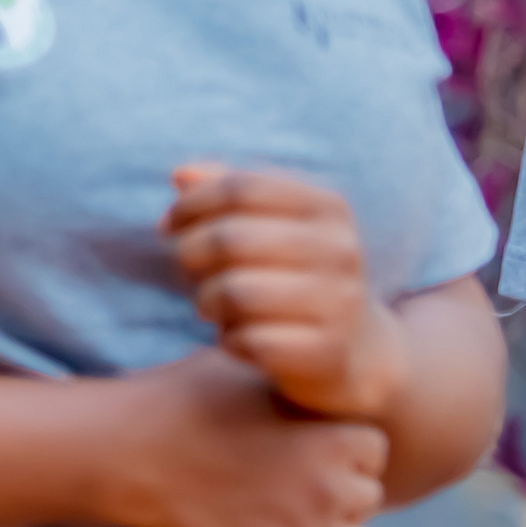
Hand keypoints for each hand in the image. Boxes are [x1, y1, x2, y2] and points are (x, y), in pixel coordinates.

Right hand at [103, 347, 387, 526]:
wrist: (127, 450)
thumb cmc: (182, 400)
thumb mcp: (250, 370)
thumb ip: (294, 381)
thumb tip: (305, 375)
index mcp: (339, 436)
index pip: (373, 452)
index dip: (340, 449)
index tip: (303, 448)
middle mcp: (336, 488)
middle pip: (365, 501)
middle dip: (333, 494)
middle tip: (283, 485)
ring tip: (274, 521)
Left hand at [164, 165, 404, 421]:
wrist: (355, 348)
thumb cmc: (291, 274)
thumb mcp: (270, 224)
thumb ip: (224, 192)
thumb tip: (179, 175)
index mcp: (327, 207)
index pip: (241, 188)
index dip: (191, 204)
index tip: (170, 224)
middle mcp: (340, 249)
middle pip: (231, 238)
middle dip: (191, 253)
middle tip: (190, 269)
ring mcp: (339, 302)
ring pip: (235, 291)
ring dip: (207, 301)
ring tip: (213, 305)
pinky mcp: (326, 351)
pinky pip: (249, 340)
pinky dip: (230, 340)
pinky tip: (240, 339)